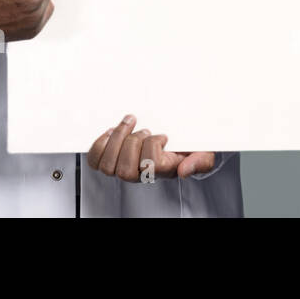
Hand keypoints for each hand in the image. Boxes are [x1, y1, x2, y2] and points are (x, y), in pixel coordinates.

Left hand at [87, 115, 215, 181]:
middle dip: (132, 143)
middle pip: (125, 170)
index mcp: (162, 171)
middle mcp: (141, 174)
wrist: (177, 141)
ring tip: (129, 124)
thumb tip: (185, 171)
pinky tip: (112, 132)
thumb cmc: (188, 147)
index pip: (150, 167)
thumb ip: (200, 161)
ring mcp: (124, 167)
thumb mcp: (204, 152)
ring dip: (117, 139)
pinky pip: (96, 159)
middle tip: (144, 130)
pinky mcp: (110, 159)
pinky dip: (100, 144)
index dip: (153, 147)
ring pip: (108, 165)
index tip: (163, 135)